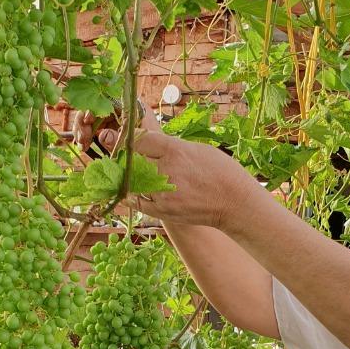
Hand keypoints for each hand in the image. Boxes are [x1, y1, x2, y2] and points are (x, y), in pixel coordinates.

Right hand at [70, 100, 161, 153]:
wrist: (169, 162)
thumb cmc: (161, 149)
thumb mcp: (145, 143)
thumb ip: (124, 139)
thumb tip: (103, 135)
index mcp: (133, 105)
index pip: (107, 98)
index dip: (94, 107)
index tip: (88, 121)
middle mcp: (123, 110)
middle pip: (96, 107)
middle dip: (85, 121)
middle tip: (82, 139)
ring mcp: (116, 121)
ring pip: (92, 119)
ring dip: (83, 130)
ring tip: (82, 145)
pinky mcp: (111, 132)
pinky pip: (94, 130)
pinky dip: (86, 137)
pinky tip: (83, 147)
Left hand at [72, 102, 258, 229]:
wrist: (235, 203)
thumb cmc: (220, 171)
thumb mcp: (196, 149)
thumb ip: (170, 146)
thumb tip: (148, 141)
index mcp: (176, 150)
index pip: (139, 139)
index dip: (128, 138)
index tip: (121, 137)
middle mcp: (167, 171)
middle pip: (131, 160)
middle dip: (122, 155)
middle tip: (114, 150)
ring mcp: (163, 193)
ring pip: (130, 181)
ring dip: (124, 175)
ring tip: (122, 169)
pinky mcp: (163, 211)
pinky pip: (136, 201)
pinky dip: (130, 194)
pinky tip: (129, 188)